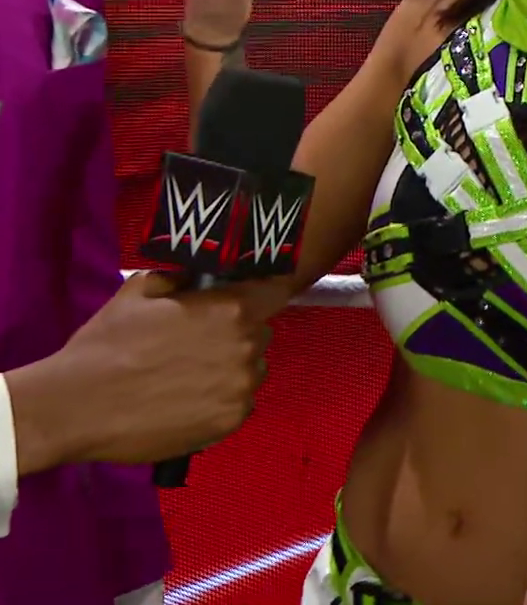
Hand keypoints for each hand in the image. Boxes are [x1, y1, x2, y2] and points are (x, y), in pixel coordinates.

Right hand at [10, 272, 274, 468]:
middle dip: (238, 334)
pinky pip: (240, 403)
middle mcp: (246, 348)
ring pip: (252, 370)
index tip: (250, 299)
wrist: (77, 406)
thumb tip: (198, 277)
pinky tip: (188, 402)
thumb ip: (180, 279)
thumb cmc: (106, 345)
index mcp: (230, 309)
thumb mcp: (139, 292)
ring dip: (232, 369)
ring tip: (189, 377)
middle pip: (260, 334)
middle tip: (198, 344)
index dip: (264, 294)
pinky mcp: (231, 422)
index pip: (275, 293)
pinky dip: (222, 400)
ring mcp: (241, 388)